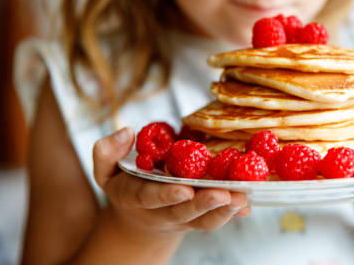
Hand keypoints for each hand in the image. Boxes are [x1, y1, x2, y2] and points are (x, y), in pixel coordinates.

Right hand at [92, 127, 250, 237]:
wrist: (138, 217)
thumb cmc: (125, 183)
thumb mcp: (106, 168)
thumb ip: (107, 151)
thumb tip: (126, 132)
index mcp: (136, 198)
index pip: (150, 198)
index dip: (167, 195)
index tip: (184, 188)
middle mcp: (161, 212)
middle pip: (184, 212)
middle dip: (204, 204)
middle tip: (224, 194)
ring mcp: (183, 218)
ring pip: (205, 220)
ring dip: (225, 211)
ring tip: (242, 198)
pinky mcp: (200, 218)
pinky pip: (217, 219)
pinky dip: (233, 214)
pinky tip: (247, 206)